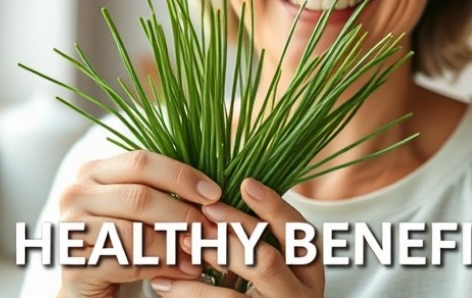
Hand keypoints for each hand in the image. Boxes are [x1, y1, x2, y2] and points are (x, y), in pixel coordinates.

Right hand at [57, 150, 222, 297]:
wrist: (94, 282)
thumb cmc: (125, 240)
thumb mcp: (143, 210)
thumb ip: (165, 193)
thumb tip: (212, 195)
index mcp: (94, 171)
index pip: (141, 161)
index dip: (180, 175)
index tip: (213, 193)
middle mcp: (76, 193)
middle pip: (139, 195)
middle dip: (182, 214)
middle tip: (209, 230)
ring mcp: (71, 228)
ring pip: (134, 230)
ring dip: (174, 245)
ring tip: (199, 255)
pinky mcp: (75, 263)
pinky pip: (126, 261)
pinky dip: (161, 266)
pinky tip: (181, 270)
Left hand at [148, 178, 324, 296]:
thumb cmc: (258, 294)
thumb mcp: (272, 268)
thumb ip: (255, 239)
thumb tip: (219, 200)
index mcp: (308, 273)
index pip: (298, 233)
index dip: (273, 207)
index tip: (246, 183)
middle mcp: (299, 296)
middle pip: (267, 258)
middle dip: (234, 230)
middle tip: (205, 211)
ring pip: (235, 291)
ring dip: (208, 260)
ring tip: (183, 242)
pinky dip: (188, 292)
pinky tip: (163, 282)